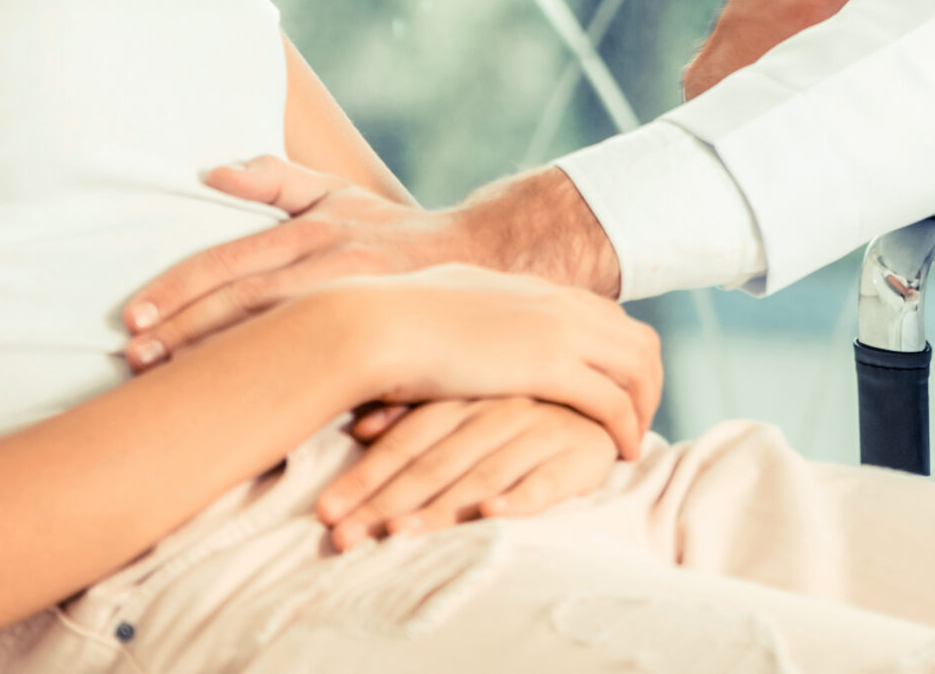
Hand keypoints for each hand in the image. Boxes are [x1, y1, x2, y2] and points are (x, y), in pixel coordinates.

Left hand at [124, 161, 620, 367]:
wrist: (485, 261)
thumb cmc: (397, 231)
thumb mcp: (339, 194)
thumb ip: (275, 180)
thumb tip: (210, 169)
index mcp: (315, 231)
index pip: (233, 262)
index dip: (180, 289)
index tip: (132, 317)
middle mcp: (334, 265)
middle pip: (246, 302)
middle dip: (185, 333)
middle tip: (132, 361)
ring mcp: (360, 307)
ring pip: (279, 338)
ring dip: (224, 362)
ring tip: (172, 388)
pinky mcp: (386, 342)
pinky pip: (334, 372)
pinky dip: (298, 392)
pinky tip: (260, 418)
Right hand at [315, 265, 661, 457]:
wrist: (375, 324)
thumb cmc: (392, 320)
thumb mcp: (444, 300)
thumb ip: (471, 306)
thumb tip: (461, 308)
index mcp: (532, 286)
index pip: (601, 312)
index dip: (616, 350)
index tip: (615, 384)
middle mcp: (555, 301)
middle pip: (634, 336)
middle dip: (646, 379)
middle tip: (638, 416)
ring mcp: (558, 329)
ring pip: (636, 366)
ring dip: (643, 405)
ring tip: (634, 439)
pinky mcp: (550, 367)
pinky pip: (612, 400)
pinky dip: (624, 427)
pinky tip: (619, 452)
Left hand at [315, 398, 616, 549]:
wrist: (606, 399)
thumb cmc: (524, 407)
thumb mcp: (470, 400)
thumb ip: (419, 413)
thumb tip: (358, 426)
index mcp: (468, 395)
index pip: (407, 441)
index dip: (366, 477)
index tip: (328, 514)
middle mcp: (499, 410)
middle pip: (434, 463)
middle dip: (386, 503)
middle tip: (345, 538)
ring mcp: (540, 430)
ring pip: (482, 474)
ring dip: (441, 508)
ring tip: (402, 534)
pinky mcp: (579, 455)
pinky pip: (546, 480)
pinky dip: (520, 499)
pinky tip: (494, 516)